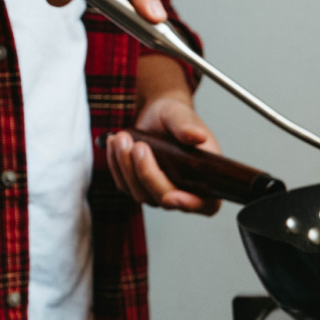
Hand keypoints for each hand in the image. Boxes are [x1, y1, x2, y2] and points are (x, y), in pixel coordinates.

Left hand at [107, 55, 222, 215]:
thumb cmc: (175, 117)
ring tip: (121, 138)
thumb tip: (198, 136)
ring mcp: (160, 193)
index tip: (171, 197)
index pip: (204, 204)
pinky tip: (113, 143)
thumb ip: (187, 126)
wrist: (157, 116)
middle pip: (164, 198)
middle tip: (138, 146)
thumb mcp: (180, 115)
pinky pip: (124, 185)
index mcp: (206, 178)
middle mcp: (184, 191)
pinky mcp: (139, 188)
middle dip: (147, 173)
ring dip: (126, 167)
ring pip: (140, 194)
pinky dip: (116, 164)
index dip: (189, 204)